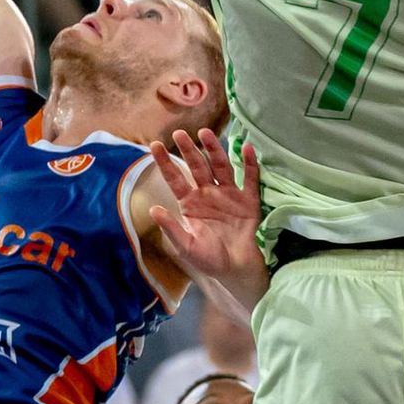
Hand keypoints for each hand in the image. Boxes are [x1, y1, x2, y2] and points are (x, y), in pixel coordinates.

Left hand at [147, 129, 262, 292]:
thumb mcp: (186, 246)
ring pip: (220, 166)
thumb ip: (171, 228)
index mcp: (190, 203)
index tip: (154, 145)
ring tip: (206, 133)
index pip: (175, 178)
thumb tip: (153, 210)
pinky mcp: (248, 200)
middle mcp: (208, 194)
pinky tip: (247, 148)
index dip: (165, 163)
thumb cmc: (209, 259)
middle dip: (189, 150)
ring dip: (214, 150)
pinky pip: (250, 178)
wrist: (237, 269)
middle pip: (197, 167)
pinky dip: (249, 163)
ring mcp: (229, 195)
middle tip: (179, 133)